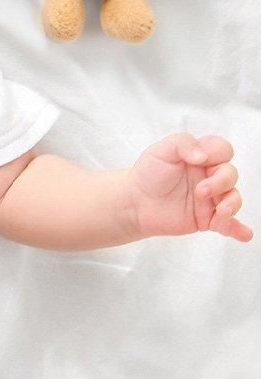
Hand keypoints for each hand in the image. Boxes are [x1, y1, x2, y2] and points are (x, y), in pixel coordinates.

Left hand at [125, 134, 251, 242]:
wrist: (134, 201)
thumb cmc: (148, 173)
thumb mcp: (161, 150)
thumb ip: (183, 143)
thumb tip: (203, 156)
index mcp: (202, 157)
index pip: (223, 150)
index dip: (218, 153)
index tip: (201, 160)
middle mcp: (210, 176)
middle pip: (230, 174)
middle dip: (221, 182)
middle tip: (200, 191)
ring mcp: (211, 198)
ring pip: (233, 199)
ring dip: (232, 204)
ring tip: (221, 212)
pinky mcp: (207, 218)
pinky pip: (229, 225)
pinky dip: (238, 229)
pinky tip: (244, 234)